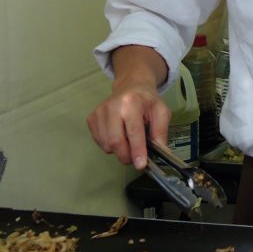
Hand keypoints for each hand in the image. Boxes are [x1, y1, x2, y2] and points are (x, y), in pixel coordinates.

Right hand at [86, 48, 169, 170]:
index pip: (133, 131)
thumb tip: (161, 152)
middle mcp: (112, 106)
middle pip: (115, 141)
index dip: (137, 150)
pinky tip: (118, 135)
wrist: (131, 86)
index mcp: (131, 102)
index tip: (141, 165)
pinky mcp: (91, 118)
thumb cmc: (147, 101)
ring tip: (128, 141)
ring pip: (106, 145)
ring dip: (118, 151)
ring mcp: (99, 112)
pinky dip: (109, 146)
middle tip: (136, 157)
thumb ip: (161, 131)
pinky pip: (99, 142)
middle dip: (127, 155)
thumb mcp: (161, 112)